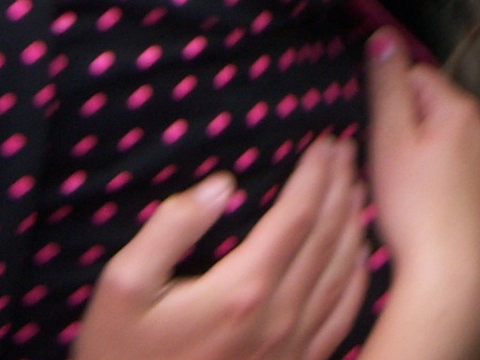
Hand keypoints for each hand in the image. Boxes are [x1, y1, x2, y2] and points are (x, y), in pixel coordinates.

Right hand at [72, 141, 371, 359]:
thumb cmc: (120, 353)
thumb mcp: (123, 287)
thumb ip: (170, 229)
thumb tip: (222, 185)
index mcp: (242, 289)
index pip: (297, 214)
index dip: (316, 173)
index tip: (325, 142)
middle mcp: (279, 317)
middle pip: (327, 237)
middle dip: (340, 186)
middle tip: (347, 151)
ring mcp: (292, 347)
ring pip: (342, 272)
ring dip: (353, 223)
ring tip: (356, 187)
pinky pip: (343, 314)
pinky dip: (358, 275)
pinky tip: (359, 254)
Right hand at [364, 29, 479, 315]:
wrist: (456, 277)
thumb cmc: (415, 206)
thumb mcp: (390, 140)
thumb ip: (388, 85)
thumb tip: (384, 34)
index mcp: (461, 107)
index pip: (417, 75)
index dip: (390, 101)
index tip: (379, 136)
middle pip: (437, 108)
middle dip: (412, 127)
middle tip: (390, 167)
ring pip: (453, 142)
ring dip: (431, 154)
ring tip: (410, 192)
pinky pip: (468, 172)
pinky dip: (450, 181)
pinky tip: (434, 210)